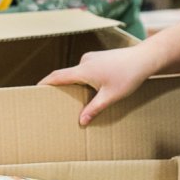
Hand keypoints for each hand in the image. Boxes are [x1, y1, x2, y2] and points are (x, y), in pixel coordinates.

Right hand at [39, 44, 160, 125]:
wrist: (144, 59)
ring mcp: (92, 58)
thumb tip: (81, 121)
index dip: (45, 83)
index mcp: (83, 71)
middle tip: (55, 100)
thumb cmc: (128, 76)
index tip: (35, 88)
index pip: (57, 76)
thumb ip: (94, 109)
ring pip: (78, 73)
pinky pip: (86, 70)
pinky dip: (84, 79)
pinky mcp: (100, 58)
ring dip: (74, 84)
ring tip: (75, 98)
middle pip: (67, 75)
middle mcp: (85, 62)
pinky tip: (92, 89)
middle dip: (60, 88)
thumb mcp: (110, 96)